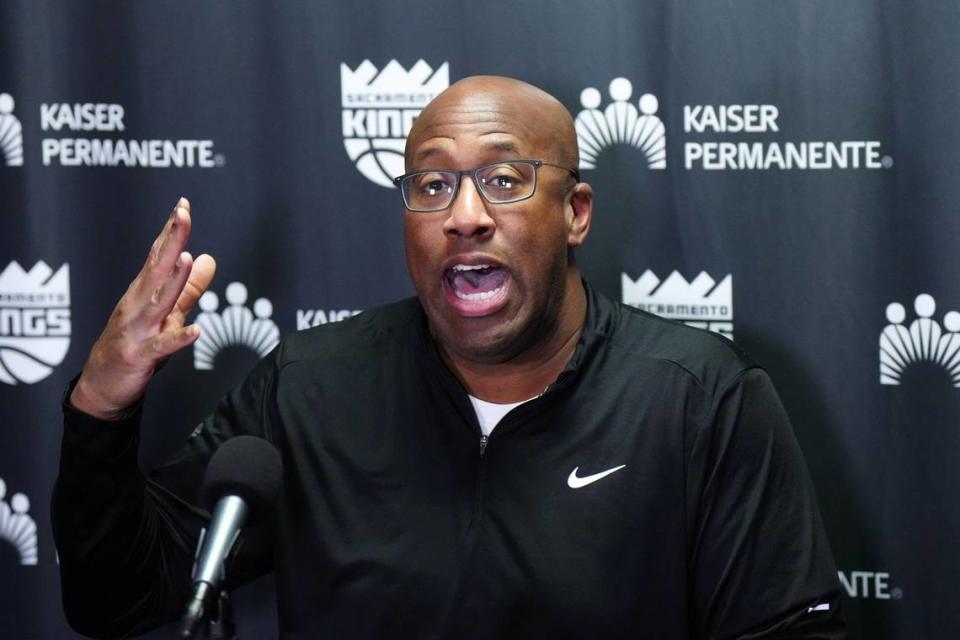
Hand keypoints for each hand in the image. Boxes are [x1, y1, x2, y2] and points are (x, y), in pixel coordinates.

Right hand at [70, 198, 216, 419]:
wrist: (102, 386)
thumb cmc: (134, 345)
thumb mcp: (166, 313)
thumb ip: (188, 289)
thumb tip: (208, 258)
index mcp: (143, 291)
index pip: (158, 256)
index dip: (170, 231)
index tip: (182, 205)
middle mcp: (137, 304)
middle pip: (156, 269)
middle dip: (170, 241)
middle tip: (182, 214)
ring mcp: (136, 330)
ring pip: (157, 302)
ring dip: (172, 281)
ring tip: (186, 258)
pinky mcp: (139, 356)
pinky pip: (160, 347)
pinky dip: (177, 339)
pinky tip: (195, 331)